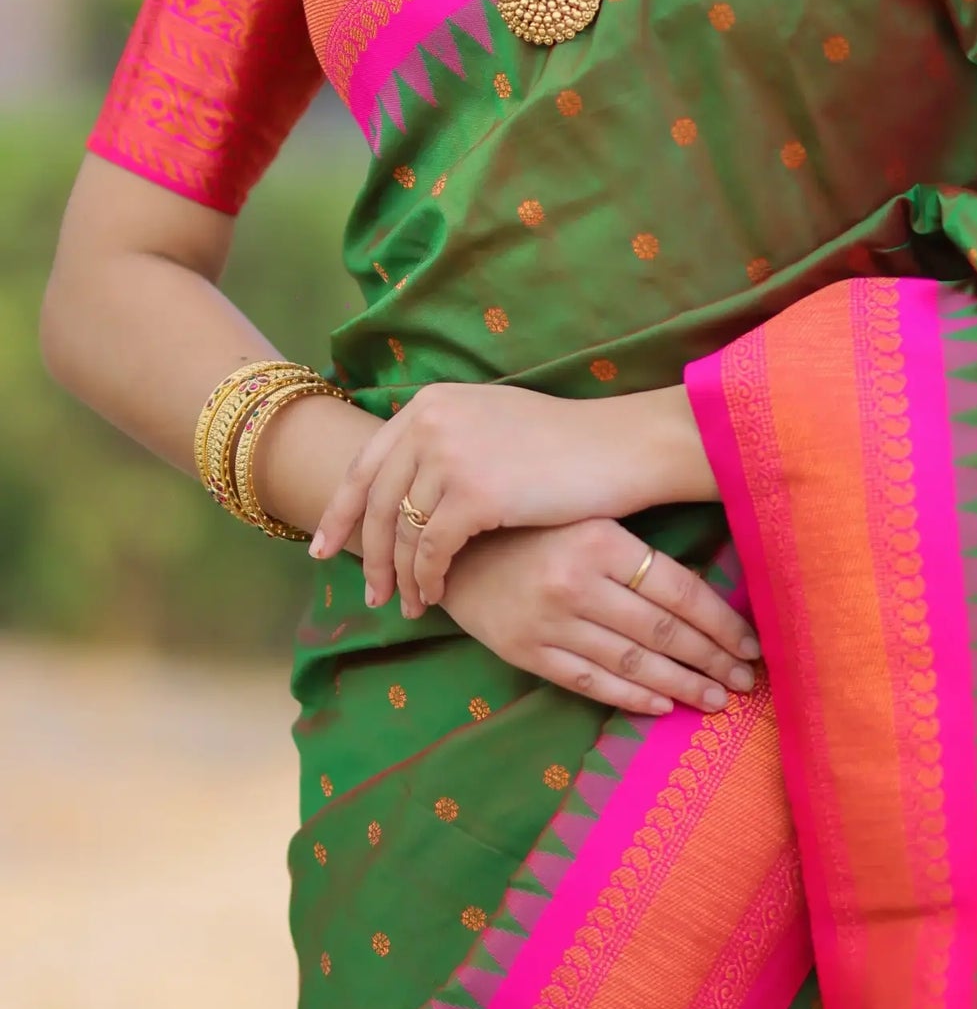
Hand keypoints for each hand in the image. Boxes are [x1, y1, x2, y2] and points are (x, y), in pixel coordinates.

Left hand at [308, 379, 716, 615]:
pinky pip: (433, 550)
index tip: (324, 547)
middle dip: (368, 554)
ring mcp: (450, 457)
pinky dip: (429, 578)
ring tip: (407, 605)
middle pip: (376, 503)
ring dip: (401, 575)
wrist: (619, 447)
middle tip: (369, 593)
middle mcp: (431, 422)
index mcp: (431, 404)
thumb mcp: (490, 422)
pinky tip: (436, 596)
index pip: (366, 464)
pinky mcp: (474, 494)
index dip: (341, 511)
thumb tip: (406, 478)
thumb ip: (445, 438)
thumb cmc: (566, 442)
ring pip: (403, 532)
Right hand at [441, 524, 759, 716]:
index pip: (679, 592)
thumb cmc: (533, 527)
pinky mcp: (526, 652)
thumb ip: (638, 555)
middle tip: (746, 681)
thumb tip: (707, 596)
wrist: (449, 545)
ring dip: (681, 686)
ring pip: (632, 664)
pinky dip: (632, 697)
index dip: (721, 624)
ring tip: (715, 700)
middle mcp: (576, 583)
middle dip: (712, 660)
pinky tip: (663, 706)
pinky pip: (591, 683)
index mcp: (600, 540)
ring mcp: (550, 622)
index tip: (752, 645)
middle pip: (663, 632)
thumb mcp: (587, 519)